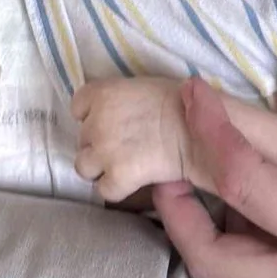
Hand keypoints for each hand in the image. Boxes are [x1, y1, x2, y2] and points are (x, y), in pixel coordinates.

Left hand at [71, 76, 194, 208]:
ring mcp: (104, 151)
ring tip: (123, 166)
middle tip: (124, 146)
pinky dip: (117, 188)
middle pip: (83, 139)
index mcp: (102, 94)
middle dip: (99, 143)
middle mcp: (96, 122)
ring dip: (100, 168)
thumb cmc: (181, 103)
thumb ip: (121, 100)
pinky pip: (104, 190)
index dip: (92, 117)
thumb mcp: (143, 88)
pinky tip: (134, 180)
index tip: (110, 122)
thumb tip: (118, 114)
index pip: (78, 108)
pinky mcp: (117, 176)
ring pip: (83, 167)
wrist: (198, 130)